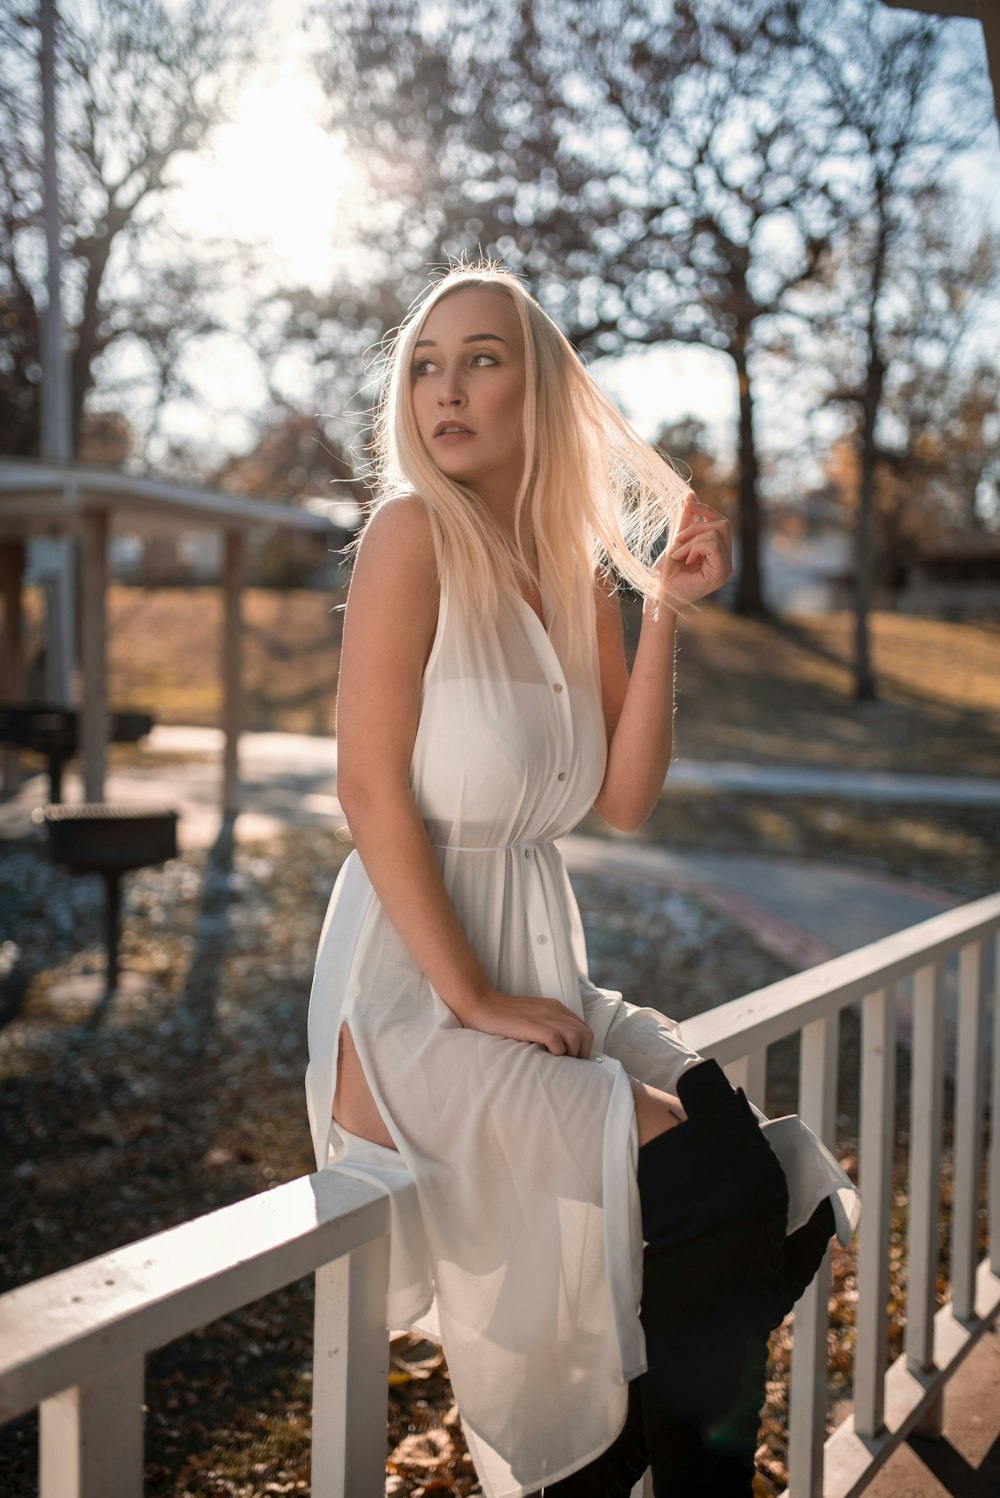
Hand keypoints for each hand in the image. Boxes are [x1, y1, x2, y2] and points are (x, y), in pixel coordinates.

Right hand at [459, 988, 594, 1057]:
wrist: (481, 1006)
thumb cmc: (504, 1017)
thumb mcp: (533, 1017)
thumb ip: (548, 1026)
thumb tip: (562, 1050)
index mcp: (556, 1008)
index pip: (584, 1029)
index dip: (583, 1048)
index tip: (573, 1061)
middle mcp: (554, 1011)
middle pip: (586, 1034)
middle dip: (582, 1054)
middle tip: (569, 1068)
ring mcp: (544, 1017)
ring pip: (576, 1037)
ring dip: (572, 1055)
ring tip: (559, 1064)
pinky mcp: (533, 1026)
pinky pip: (557, 1041)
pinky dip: (557, 1053)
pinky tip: (547, 1057)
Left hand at [656, 492, 732, 608]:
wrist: (658, 594)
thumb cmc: (666, 572)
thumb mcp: (678, 540)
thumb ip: (687, 520)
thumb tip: (691, 494)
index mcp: (719, 553)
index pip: (721, 522)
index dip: (706, 510)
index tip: (687, 504)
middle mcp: (727, 560)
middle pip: (722, 524)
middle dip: (697, 526)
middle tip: (678, 539)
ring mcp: (726, 568)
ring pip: (716, 533)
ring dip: (692, 540)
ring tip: (678, 554)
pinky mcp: (721, 574)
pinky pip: (713, 545)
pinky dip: (695, 548)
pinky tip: (685, 560)